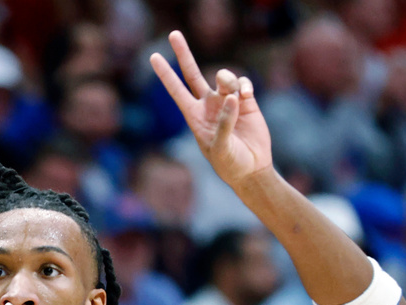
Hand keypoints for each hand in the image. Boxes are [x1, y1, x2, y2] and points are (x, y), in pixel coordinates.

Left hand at [150, 31, 271, 186]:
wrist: (252, 169)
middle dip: (183, 54)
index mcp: (194, 116)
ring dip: (228, 79)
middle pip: (193, 73)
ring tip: (236, 94)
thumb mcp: (220, 149)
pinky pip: (243, 84)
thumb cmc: (229, 164)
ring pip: (223, 77)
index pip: (177, 90)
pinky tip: (247, 96)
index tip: (153, 57)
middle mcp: (208, 105)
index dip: (165, 74)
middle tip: (173, 34)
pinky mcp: (246, 102)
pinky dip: (245, 86)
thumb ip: (224, 124)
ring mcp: (227, 101)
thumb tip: (231, 98)